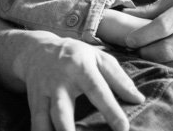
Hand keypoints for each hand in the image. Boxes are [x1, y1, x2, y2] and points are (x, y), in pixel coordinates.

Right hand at [17, 32, 143, 130]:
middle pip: (62, 110)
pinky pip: (35, 123)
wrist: (35, 49)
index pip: (96, 90)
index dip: (110, 109)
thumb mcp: (98, 58)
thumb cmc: (75, 55)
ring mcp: (43, 94)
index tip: (124, 128)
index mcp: (79, 68)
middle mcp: (59, 82)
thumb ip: (119, 78)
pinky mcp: (33, 103)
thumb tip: (139, 99)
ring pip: (44, 119)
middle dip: (69, 130)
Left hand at [123, 0, 172, 75]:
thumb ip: (158, 5)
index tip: (128, 41)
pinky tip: (167, 64)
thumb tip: (130, 14)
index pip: (162, 26)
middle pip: (169, 48)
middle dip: (147, 53)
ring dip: (161, 64)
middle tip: (135, 51)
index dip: (142, 36)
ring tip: (149, 58)